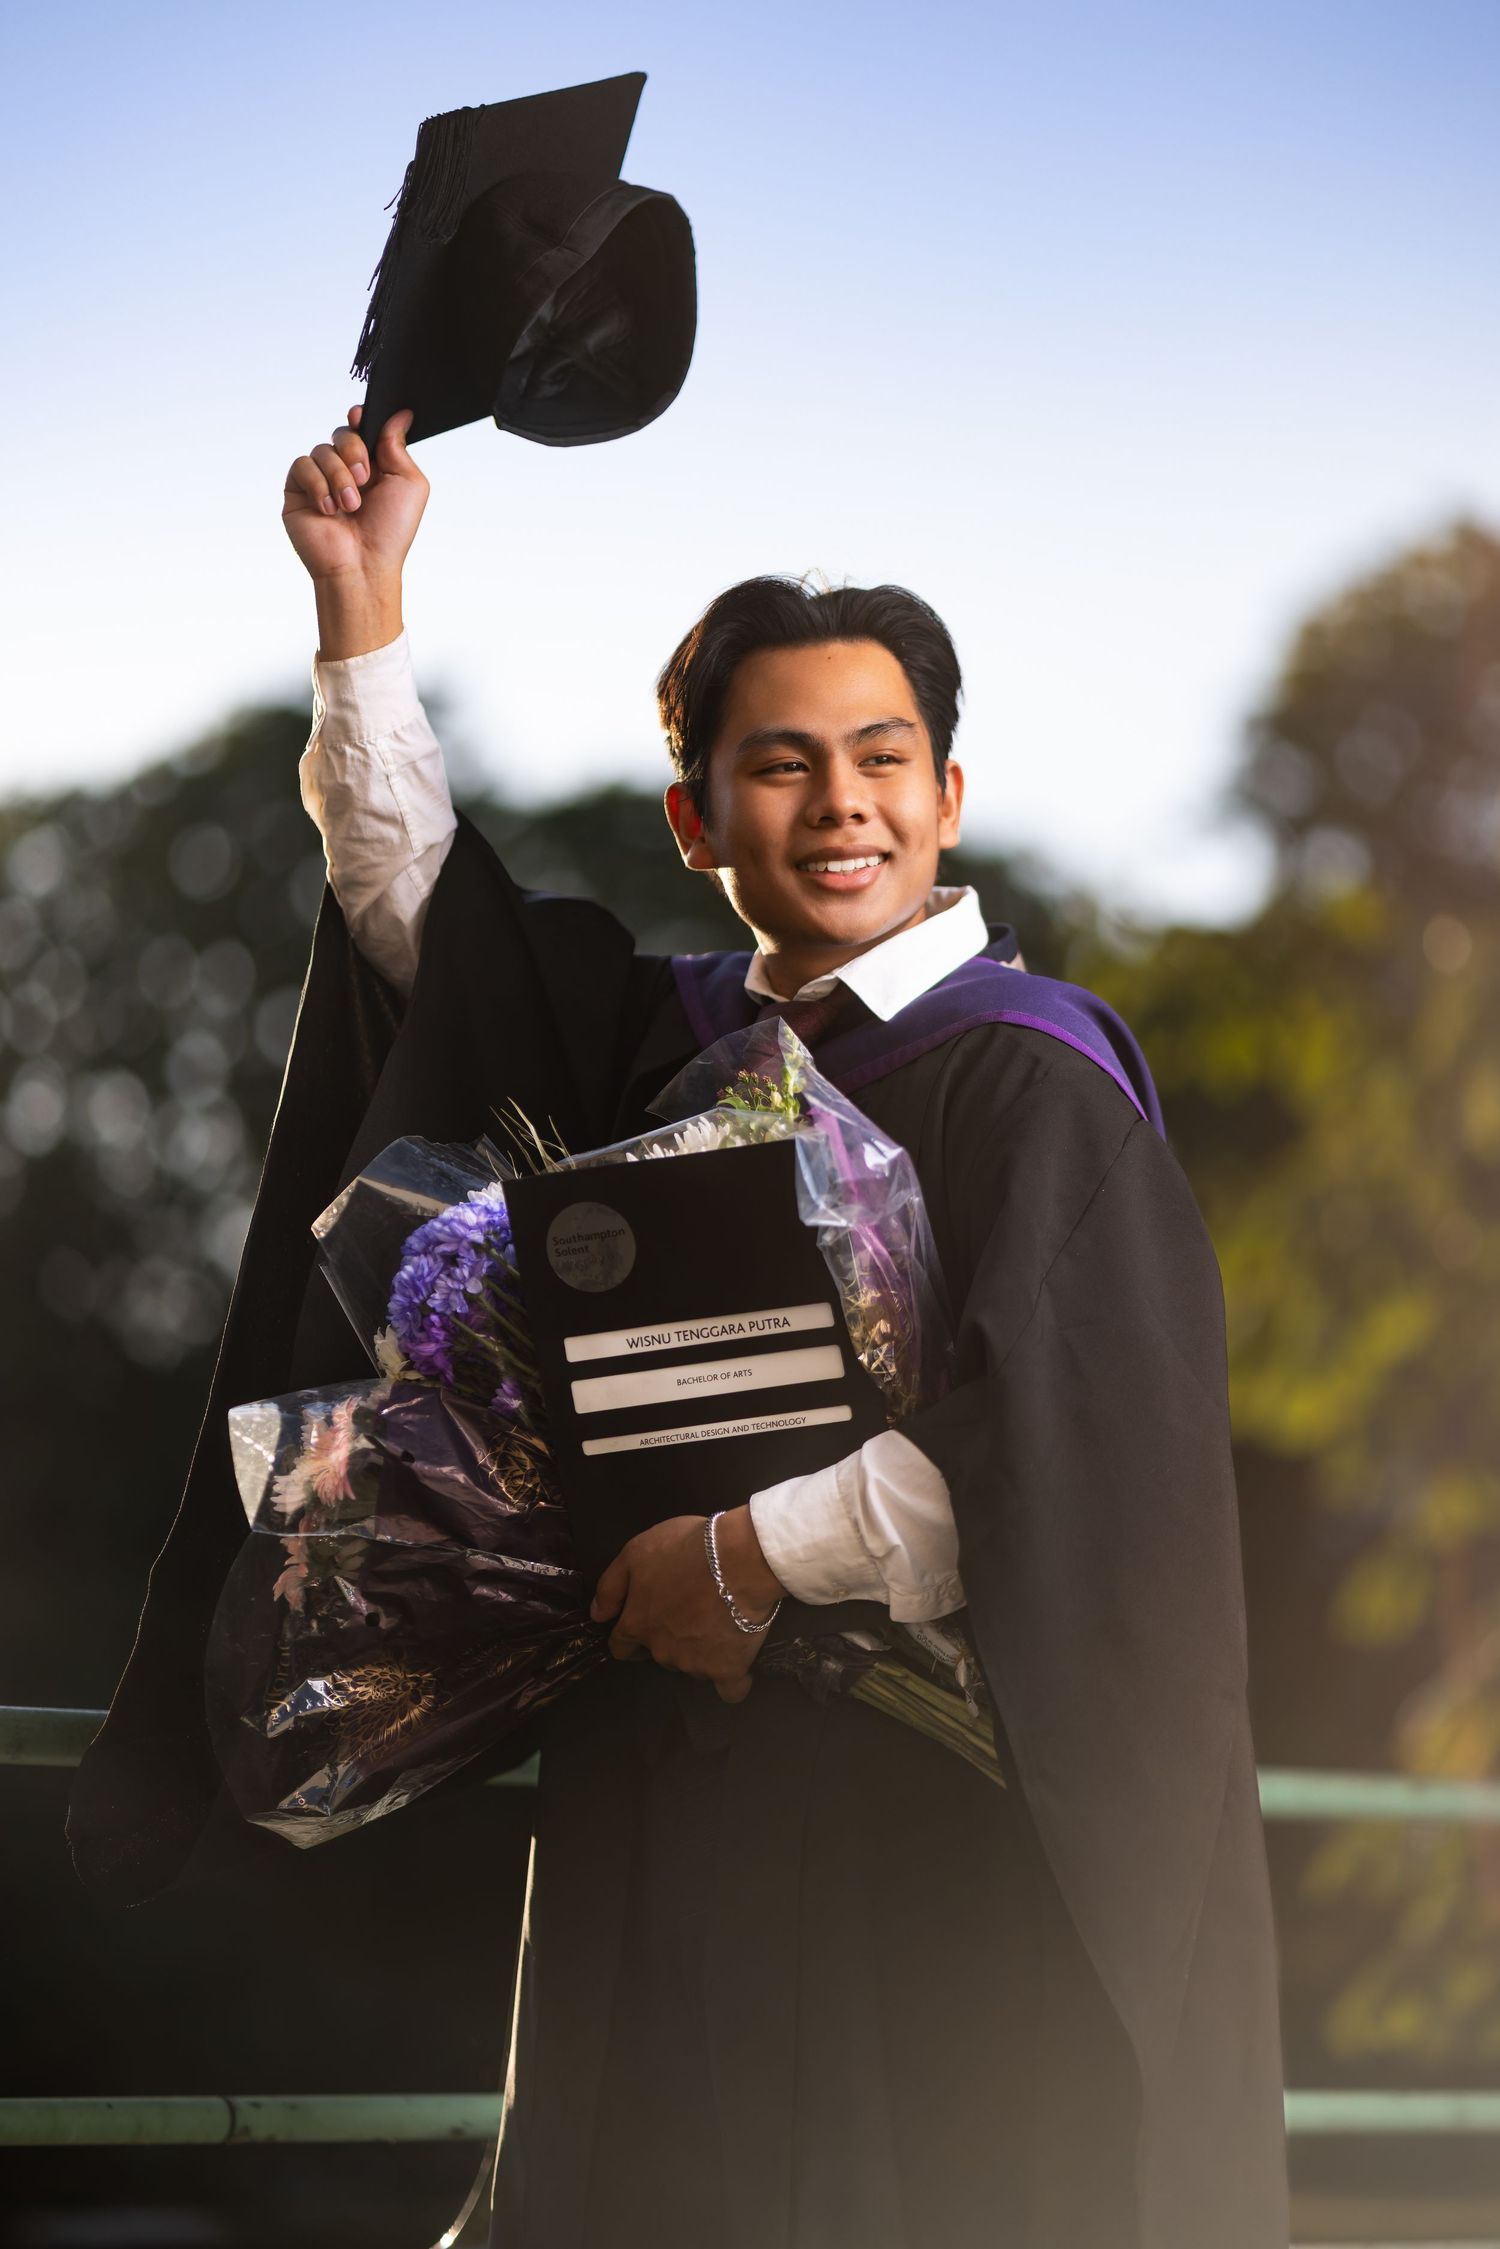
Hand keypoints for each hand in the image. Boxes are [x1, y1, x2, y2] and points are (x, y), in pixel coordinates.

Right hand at [281, 402, 428, 587]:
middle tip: (364, 478)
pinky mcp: (298, 492)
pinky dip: (318, 485)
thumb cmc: (389, 533)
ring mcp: (320, 481)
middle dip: (354, 451)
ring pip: (322, 450)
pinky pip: (302, 466)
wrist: (363, 565)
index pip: (361, 429)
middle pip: (342, 433)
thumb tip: (400, 413)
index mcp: (373, 466)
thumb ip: (398, 446)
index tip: (360, 417)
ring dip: (339, 477)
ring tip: (350, 506)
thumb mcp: (409, 483)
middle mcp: (345, 471)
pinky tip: (329, 509)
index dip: (360, 419)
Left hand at [591, 1509, 784, 1704]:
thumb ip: (610, 1586)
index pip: (622, 1646)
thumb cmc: (685, 1550)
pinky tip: (736, 1664)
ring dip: (699, 1652)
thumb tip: (597, 1615)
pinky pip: (729, 1689)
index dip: (630, 1636)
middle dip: (668, 1639)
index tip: (645, 1624)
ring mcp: (695, 1664)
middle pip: (659, 1655)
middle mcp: (662, 1652)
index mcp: (637, 1625)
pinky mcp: (728, 1670)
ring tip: (718, 1622)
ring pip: (692, 1667)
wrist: (739, 1559)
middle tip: (687, 1612)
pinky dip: (732, 1680)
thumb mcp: (636, 1552)